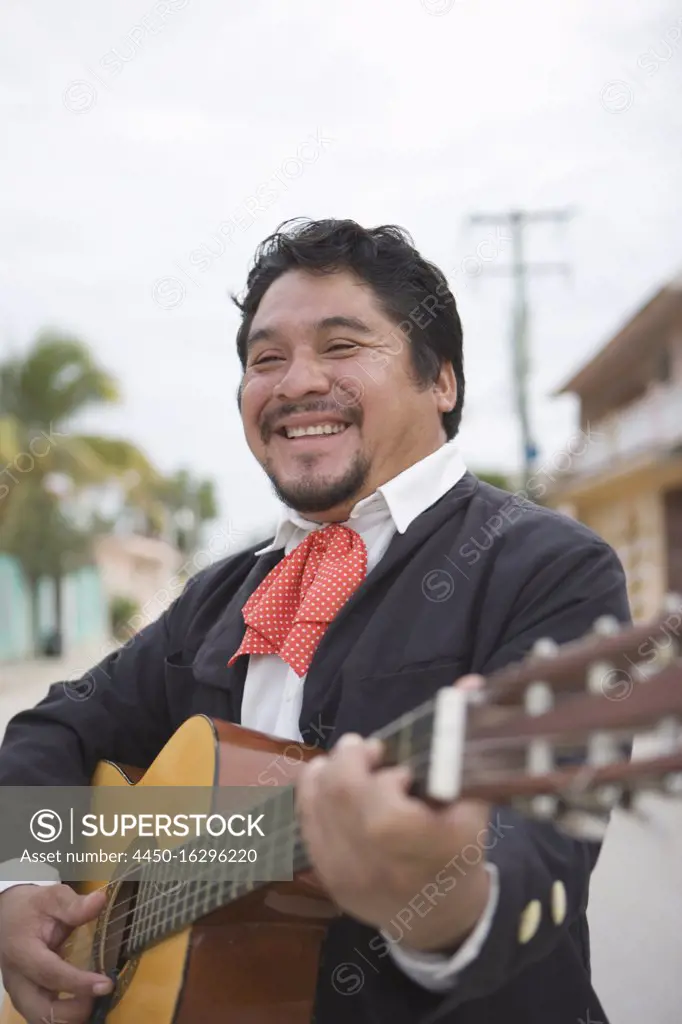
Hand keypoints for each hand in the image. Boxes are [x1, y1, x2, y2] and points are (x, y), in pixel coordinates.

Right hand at [0, 884, 113, 1023]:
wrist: (7, 915)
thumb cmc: (31, 907)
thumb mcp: (51, 897)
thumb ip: (74, 904)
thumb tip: (101, 901)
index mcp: (22, 953)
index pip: (50, 974)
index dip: (78, 983)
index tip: (106, 984)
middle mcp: (17, 979)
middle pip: (40, 1010)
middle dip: (72, 1012)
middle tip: (100, 995)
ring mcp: (19, 992)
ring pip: (40, 1018)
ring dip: (68, 1017)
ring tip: (94, 1000)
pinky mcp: (25, 998)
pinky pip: (42, 1015)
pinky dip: (63, 1016)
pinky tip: (83, 1002)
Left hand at [296, 677, 491, 953]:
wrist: (436, 916)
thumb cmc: (459, 852)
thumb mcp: (474, 802)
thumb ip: (465, 742)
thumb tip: (470, 683)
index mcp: (425, 854)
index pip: (384, 812)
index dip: (384, 778)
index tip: (399, 766)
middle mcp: (380, 868)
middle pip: (342, 798)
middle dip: (352, 760)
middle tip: (370, 750)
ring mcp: (347, 875)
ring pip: (317, 804)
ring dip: (331, 771)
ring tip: (354, 765)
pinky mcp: (325, 876)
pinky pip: (305, 820)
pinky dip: (315, 790)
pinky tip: (332, 780)